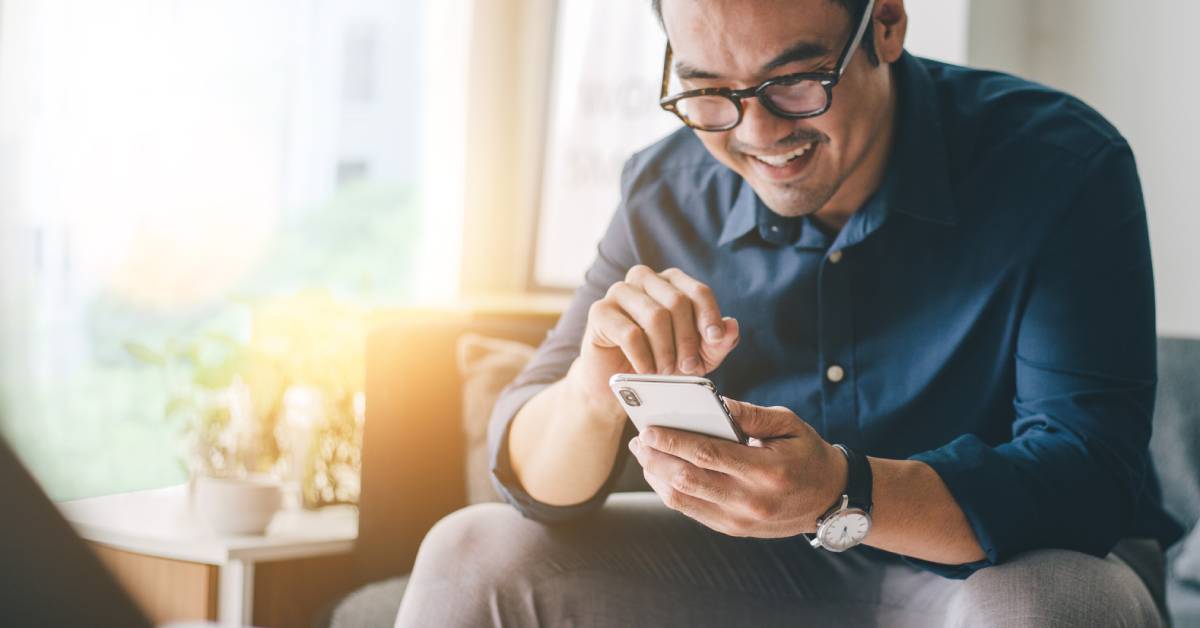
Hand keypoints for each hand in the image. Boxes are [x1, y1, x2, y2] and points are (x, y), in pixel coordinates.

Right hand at [566, 265, 739, 415]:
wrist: (616, 382)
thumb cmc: (659, 361)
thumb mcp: (697, 356)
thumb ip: (717, 343)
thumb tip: (731, 326)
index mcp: (670, 282)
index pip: (697, 291)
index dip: (709, 316)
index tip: (714, 340)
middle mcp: (644, 279)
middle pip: (677, 302)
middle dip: (687, 340)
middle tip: (688, 367)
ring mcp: (619, 292)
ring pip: (655, 316)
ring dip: (665, 351)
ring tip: (666, 371)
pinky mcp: (599, 311)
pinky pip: (630, 333)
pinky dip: (643, 357)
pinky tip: (646, 371)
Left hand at [627, 398, 847, 537]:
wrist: (830, 499)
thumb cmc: (807, 454)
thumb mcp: (789, 424)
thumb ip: (751, 414)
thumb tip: (715, 402)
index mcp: (766, 471)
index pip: (707, 455)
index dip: (673, 441)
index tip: (649, 428)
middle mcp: (750, 501)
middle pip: (688, 479)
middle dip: (656, 458)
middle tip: (639, 440)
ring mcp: (740, 520)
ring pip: (684, 500)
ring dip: (657, 476)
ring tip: (644, 454)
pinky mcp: (733, 530)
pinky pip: (691, 511)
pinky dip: (670, 491)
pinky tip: (661, 473)